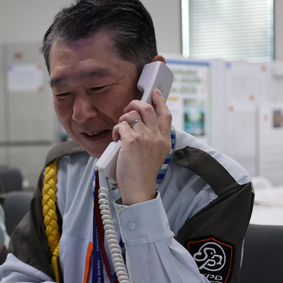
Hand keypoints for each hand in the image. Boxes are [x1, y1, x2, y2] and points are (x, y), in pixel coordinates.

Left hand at [111, 89, 171, 204]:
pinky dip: (115, 130)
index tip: (155, 93)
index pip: (166, 114)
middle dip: (134, 104)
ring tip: (120, 130)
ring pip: (131, 115)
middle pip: (147, 108)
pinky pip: (120, 126)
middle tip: (128, 109)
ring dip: (122, 120)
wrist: (139, 188)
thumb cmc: (143, 174)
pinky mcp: (131, 141)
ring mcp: (145, 137)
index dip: (160, 101)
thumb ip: (153, 139)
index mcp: (165, 140)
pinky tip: (116, 139)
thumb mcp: (156, 154)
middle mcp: (157, 136)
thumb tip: (140, 124)